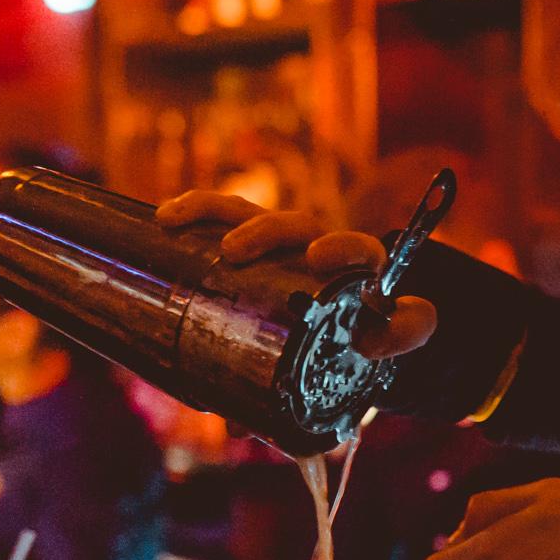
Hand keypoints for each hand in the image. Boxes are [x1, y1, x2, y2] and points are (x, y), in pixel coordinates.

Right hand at [155, 191, 433, 358]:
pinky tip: (162, 221)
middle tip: (233, 251)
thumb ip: (396, 340)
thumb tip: (368, 348)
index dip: (342, 248)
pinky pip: (215, 224)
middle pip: (291, 223)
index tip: (320, 259)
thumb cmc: (366, 334)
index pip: (358, 248)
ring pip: (245, 212)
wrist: (345, 334)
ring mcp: (274, 246)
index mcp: (357, 268)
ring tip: (175, 221)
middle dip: (261, 230)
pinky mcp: (242, 252)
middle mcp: (313, 246)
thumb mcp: (390, 340)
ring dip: (210, 211)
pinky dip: (191, 217)